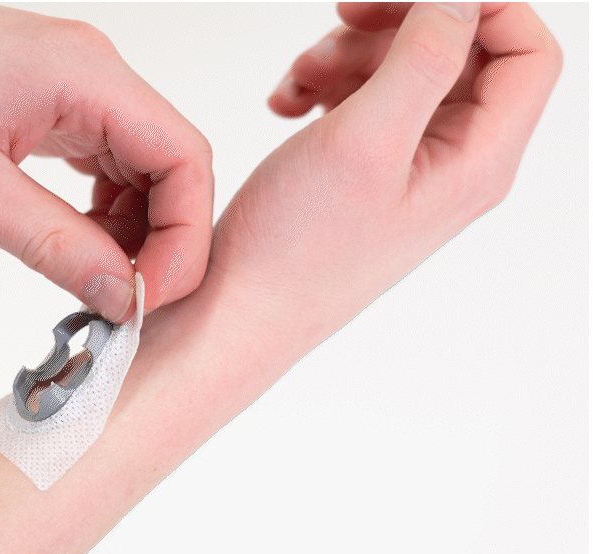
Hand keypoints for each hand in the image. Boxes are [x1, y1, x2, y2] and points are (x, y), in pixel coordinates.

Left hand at [0, 3, 212, 321]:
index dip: (184, 238)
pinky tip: (75, 242)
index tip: (150, 297)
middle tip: (124, 300)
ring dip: (131, 228)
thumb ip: (56, 246)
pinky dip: (101, 208)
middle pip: (171, 162)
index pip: (185, 157)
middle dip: (160, 240)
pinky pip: (102, 157)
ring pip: (140, 164)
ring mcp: (68, 82)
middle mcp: (88, 70)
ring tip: (92, 278)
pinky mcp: (45, 99)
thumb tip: (122, 293)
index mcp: (83, 74)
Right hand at [200, 2, 559, 351]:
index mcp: (477, 161)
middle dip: (396, 26)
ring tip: (300, 80)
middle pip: (459, 51)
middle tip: (342, 17)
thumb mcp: (365, 141)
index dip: (482, 5)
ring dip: (349, 57)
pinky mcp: (364, 174)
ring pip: (402, 72)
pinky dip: (324, 87)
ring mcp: (407, 170)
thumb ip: (424, 57)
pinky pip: (361, 102)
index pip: (526, 51)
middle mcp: (452, 164)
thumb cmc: (296, 253)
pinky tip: (288, 106)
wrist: (239, 309)